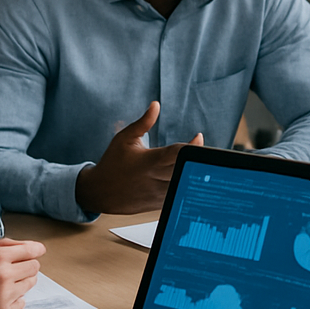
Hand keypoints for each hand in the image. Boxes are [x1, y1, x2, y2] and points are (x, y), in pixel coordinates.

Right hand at [0, 238, 45, 308]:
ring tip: (4, 283)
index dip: (37, 250)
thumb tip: (33, 247)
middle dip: (27, 266)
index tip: (38, 252)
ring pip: (30, 284)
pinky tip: (0, 296)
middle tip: (15, 270)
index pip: (32, 251)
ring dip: (21, 282)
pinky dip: (15, 299)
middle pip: (34, 267)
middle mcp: (4, 274)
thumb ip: (6, 246)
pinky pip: (22, 302)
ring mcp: (4, 294)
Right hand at [75, 102, 202, 213]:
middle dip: (198, 162)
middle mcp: (156, 178)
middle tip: (212, 154)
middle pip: (185, 170)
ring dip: (196, 176)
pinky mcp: (159, 204)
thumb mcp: (124, 138)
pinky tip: (195, 179)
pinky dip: (188, 188)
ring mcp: (158, 193)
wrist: (98, 192)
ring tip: (208, 166)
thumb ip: (144, 122)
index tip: (199, 138)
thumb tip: (156, 104)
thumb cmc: (112, 162)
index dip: (190, 147)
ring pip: (184, 186)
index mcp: (149, 161)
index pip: (176, 154)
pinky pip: (179, 196)